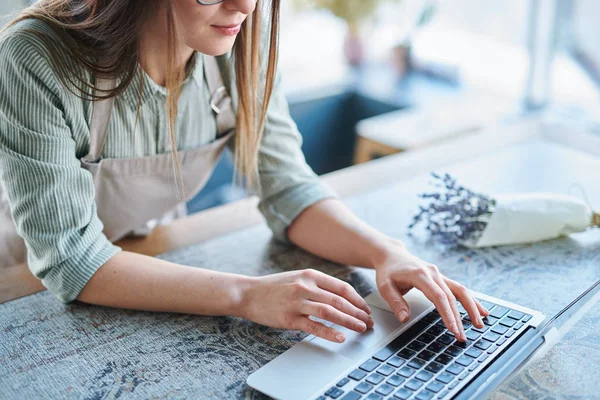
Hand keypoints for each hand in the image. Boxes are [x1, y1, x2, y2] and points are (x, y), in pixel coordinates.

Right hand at [239, 269, 373, 342]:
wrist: (248, 293)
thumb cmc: (274, 287)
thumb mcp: (297, 277)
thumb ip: (318, 285)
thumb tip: (342, 297)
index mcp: (310, 275)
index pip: (342, 288)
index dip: (358, 300)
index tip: (366, 310)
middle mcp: (305, 286)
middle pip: (339, 301)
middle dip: (358, 313)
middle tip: (368, 323)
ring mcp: (297, 302)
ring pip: (330, 312)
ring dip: (349, 322)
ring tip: (360, 329)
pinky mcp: (289, 318)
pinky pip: (313, 326)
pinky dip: (329, 332)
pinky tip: (340, 337)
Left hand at [374, 241, 489, 341]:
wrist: (391, 254)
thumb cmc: (388, 271)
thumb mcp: (385, 286)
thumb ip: (395, 302)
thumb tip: (405, 318)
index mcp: (420, 275)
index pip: (438, 297)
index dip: (447, 314)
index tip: (453, 329)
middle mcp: (433, 273)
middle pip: (451, 297)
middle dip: (459, 318)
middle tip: (462, 337)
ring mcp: (439, 274)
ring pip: (460, 291)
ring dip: (472, 308)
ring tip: (480, 325)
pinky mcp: (441, 278)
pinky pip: (459, 289)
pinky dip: (470, 300)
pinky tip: (481, 311)